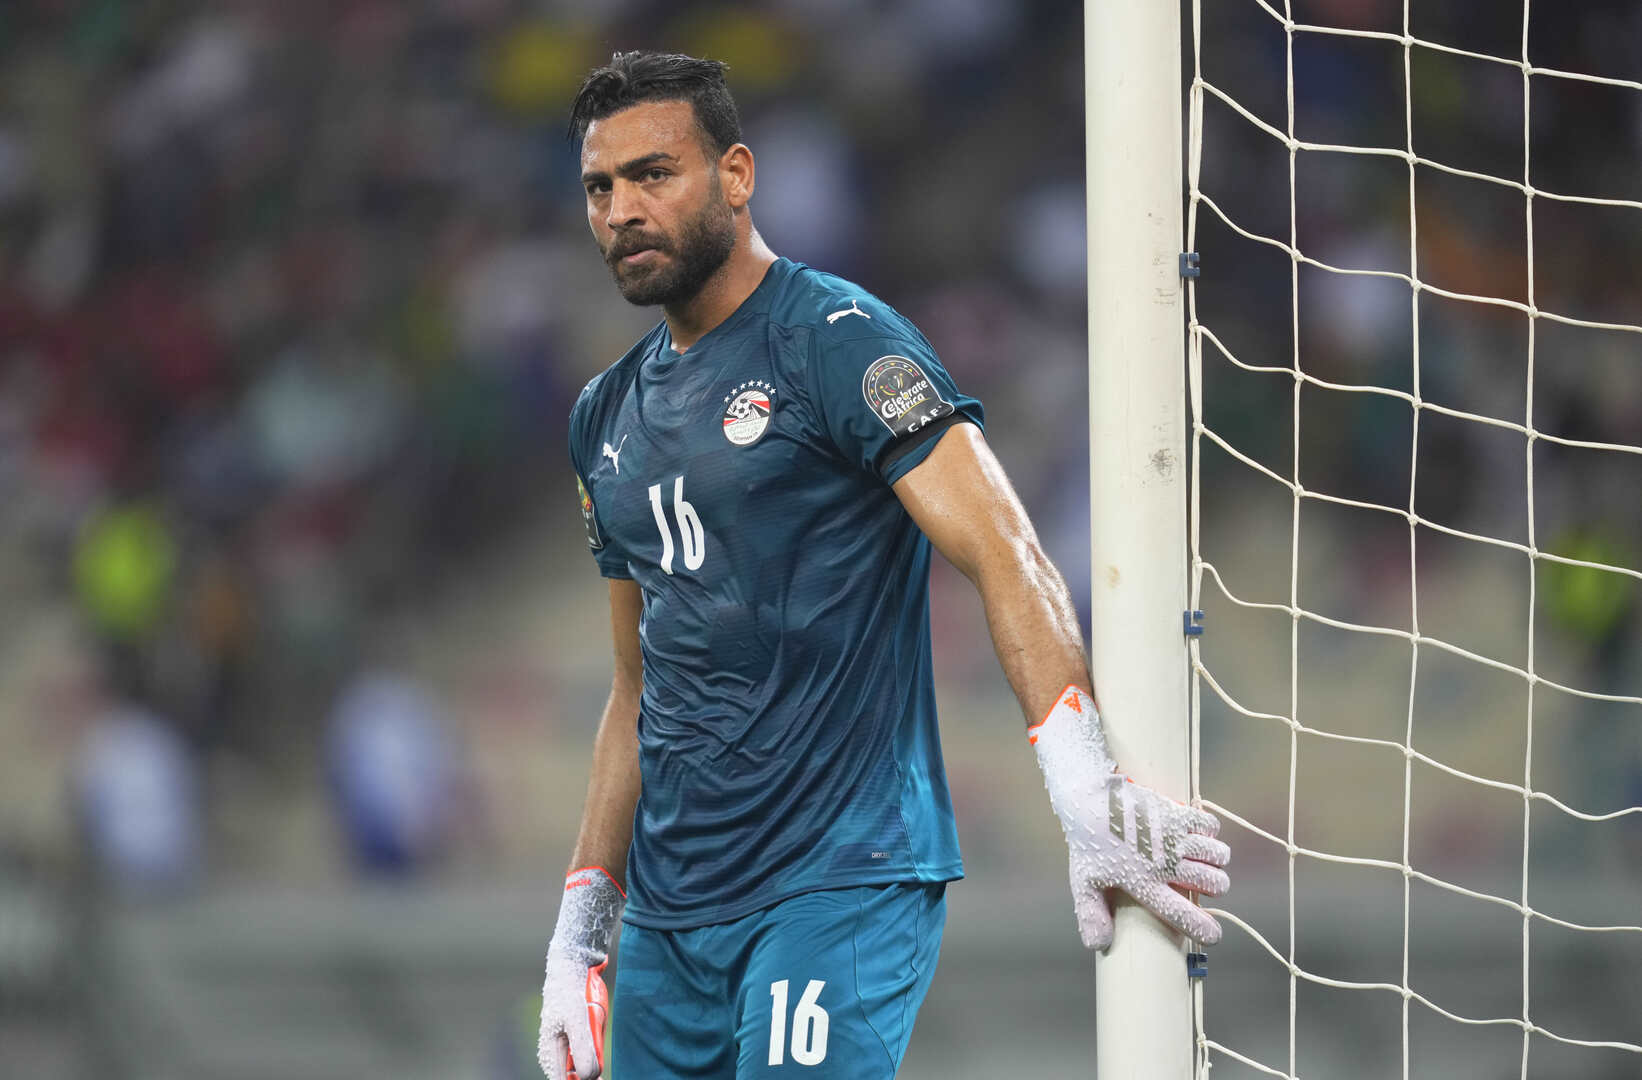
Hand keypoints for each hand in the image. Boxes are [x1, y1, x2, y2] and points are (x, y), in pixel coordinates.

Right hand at [538, 868, 623, 1078]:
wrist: (574, 961)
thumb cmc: (571, 990)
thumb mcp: (579, 1021)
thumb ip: (583, 1050)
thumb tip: (589, 1078)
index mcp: (550, 1051)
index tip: (601, 1077)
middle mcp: (556, 1049)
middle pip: (577, 1073)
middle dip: (592, 1066)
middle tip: (600, 1046)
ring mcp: (567, 1040)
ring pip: (586, 1059)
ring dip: (596, 1050)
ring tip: (595, 1022)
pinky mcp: (577, 1030)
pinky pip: (590, 1044)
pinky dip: (597, 1037)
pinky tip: (596, 1019)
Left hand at [1030, 685, 1229, 948]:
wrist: (1089, 800)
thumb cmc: (1089, 843)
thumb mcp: (1084, 884)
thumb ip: (1091, 916)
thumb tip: (1100, 945)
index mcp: (1144, 884)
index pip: (1182, 915)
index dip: (1203, 929)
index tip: (1214, 935)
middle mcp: (1164, 864)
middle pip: (1212, 884)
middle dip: (1216, 886)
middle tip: (1207, 883)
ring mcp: (1172, 837)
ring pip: (1217, 856)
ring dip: (1217, 860)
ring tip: (1207, 859)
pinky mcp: (1176, 813)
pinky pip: (1210, 826)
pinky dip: (1210, 832)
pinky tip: (1199, 834)